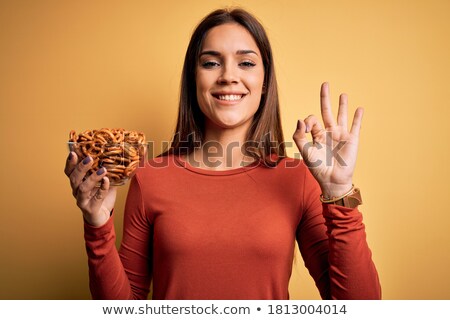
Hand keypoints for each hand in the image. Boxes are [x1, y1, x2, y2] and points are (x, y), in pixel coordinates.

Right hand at [64, 152, 116, 226]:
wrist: (102, 216)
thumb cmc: (101, 196)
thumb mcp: (103, 181)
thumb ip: (105, 171)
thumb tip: (115, 156)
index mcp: (77, 183)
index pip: (69, 171)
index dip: (70, 162)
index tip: (73, 152)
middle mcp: (76, 191)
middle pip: (73, 178)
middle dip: (80, 168)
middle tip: (89, 158)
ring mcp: (82, 200)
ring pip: (83, 188)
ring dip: (92, 178)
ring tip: (102, 170)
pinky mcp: (90, 208)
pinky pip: (96, 198)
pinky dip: (102, 189)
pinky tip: (107, 181)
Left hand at [293, 82, 362, 197]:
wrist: (332, 180)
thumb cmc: (318, 168)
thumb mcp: (305, 151)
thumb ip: (299, 136)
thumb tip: (300, 119)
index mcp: (317, 135)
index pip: (312, 120)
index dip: (307, 121)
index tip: (305, 128)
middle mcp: (328, 133)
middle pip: (327, 111)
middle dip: (325, 98)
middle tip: (325, 84)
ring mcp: (341, 135)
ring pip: (341, 116)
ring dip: (342, 105)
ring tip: (343, 94)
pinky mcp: (352, 139)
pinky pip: (355, 126)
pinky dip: (357, 117)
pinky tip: (359, 108)